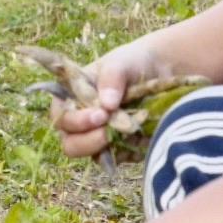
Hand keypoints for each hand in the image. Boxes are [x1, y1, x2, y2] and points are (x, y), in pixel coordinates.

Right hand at [51, 39, 165, 157]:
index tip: (100, 115)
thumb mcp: (121, 63)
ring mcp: (100, 137)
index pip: (61, 117)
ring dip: (108, 149)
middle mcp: (81, 122)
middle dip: (87, 142)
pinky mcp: (119, 148)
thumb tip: (107, 104)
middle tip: (108, 132)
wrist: (161, 71)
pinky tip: (141, 137)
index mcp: (72, 98)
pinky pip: (119, 159)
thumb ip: (111, 78)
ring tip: (128, 133)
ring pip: (92, 156)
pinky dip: (129, 152)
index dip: (75, 121)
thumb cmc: (131, 63)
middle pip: (70, 144)